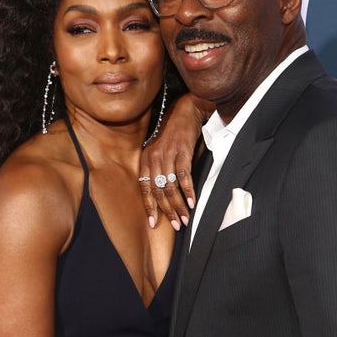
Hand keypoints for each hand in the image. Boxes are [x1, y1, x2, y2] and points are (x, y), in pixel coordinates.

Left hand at [139, 92, 212, 228]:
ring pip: (170, 187)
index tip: (153, 223)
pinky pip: (183, 176)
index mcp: (145, 159)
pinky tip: (192, 202)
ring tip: (185, 219)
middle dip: (167, 211)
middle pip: (158, 191)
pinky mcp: (182, 151)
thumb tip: (164, 194)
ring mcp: (167, 154)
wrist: (187, 110)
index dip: (149, 207)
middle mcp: (153, 157)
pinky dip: (188, 191)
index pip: (144, 188)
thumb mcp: (160, 150)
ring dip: (178, 205)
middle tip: (176, 225)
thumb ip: (159, 169)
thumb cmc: (175, 133)